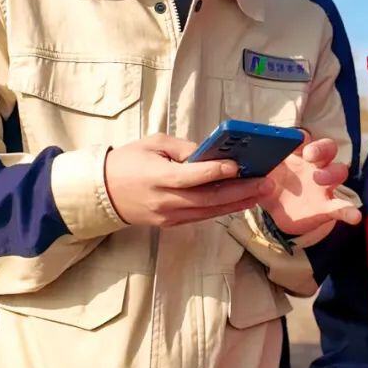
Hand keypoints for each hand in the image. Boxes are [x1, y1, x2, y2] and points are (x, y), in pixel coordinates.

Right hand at [104, 133, 273, 227]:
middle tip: (265, 182)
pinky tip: (242, 201)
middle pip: (209, 199)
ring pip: (209, 211)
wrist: (102, 193)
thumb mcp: (152, 143)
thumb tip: (209, 153)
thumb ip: (182, 148)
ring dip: (238, 202)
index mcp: (158, 178)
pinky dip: (223, 209)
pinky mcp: (171, 224)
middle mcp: (166, 201)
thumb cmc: (128, 161)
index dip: (216, 172)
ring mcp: (169, 216)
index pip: (192, 177)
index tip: (238, 165)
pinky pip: (201, 216)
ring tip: (262, 192)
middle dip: (240, 191)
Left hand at [260, 136, 360, 235]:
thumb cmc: (270, 183)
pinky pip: (341, 207)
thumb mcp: (260, 174)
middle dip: (321, 149)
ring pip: (338, 171)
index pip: (304, 139)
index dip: (302, 137)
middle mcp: (314, 165)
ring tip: (321, 180)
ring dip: (332, 173)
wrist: (276, 210)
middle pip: (327, 149)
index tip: (296, 140)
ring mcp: (323, 186)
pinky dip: (349, 211)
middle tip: (309, 156)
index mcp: (297, 154)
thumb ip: (254, 166)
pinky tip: (355, 216)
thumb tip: (239, 161)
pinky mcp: (326, 206)